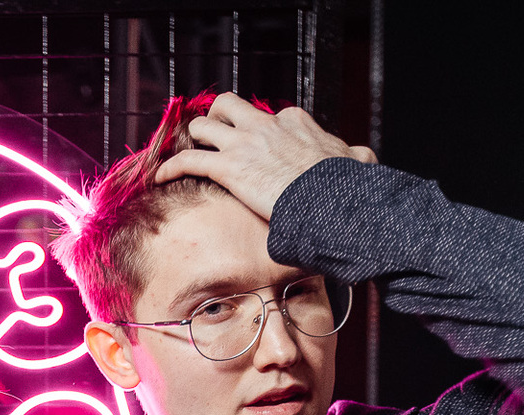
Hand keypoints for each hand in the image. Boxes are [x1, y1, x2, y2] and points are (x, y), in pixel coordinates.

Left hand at [152, 92, 376, 220]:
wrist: (329, 198)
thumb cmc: (343, 185)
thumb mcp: (358, 160)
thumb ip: (356, 155)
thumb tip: (363, 157)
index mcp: (293, 122)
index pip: (269, 116)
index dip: (258, 130)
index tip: (255, 145)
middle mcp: (264, 125)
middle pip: (228, 106)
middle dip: (216, 117)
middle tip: (212, 135)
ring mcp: (243, 144)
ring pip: (204, 124)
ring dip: (193, 138)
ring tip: (187, 152)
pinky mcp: (227, 167)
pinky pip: (188, 159)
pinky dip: (171, 166)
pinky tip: (160, 177)